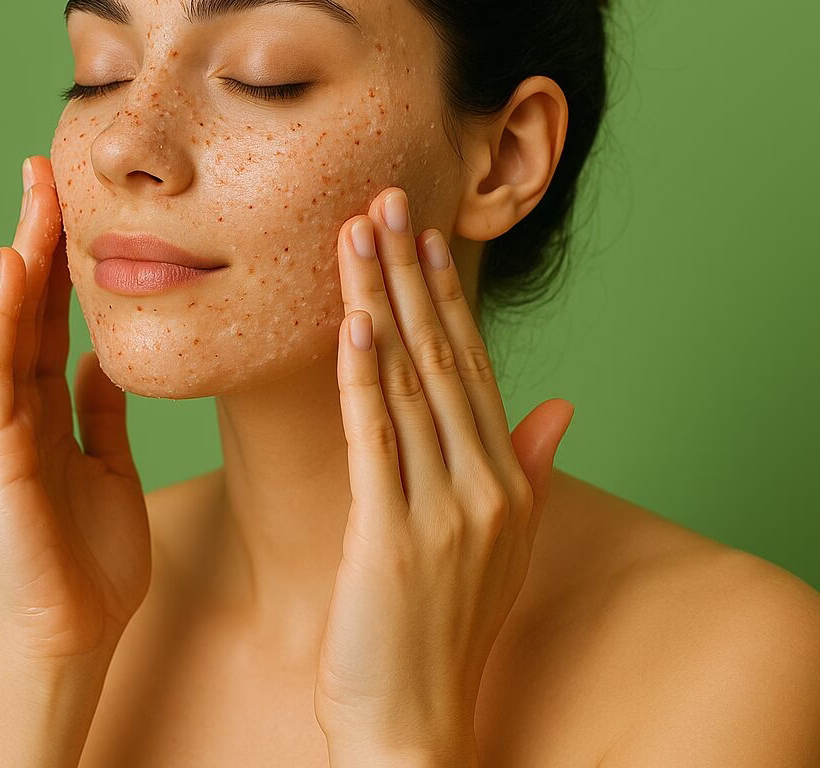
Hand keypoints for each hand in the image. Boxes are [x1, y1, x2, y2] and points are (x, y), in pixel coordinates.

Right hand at [0, 154, 151, 665]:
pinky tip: (8, 269)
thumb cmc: (93, 554)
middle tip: (46, 170)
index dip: (62, 259)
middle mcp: (15, 407)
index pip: (49, 318)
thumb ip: (98, 409)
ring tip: (33, 196)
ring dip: (19, 260)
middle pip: (24, 307)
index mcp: (46, 408)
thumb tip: (100, 357)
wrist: (76, 629)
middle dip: (36, 238)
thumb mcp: (107, 461)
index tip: (76, 202)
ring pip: (5, 325)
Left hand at [313, 186, 573, 758]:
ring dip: (379, 302)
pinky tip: (354, 322)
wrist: (415, 723)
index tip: (424, 236)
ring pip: (408, 383)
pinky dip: (364, 377)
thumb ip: (530, 466)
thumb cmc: (447, 627)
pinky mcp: (391, 536)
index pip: (474, 366)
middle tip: (387, 201)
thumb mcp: (503, 543)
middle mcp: (483, 483)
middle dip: (409, 275)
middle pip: (442, 357)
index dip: (447, 297)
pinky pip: (376, 439)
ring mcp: (442, 509)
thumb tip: (562, 404)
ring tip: (358, 235)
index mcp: (504, 479)